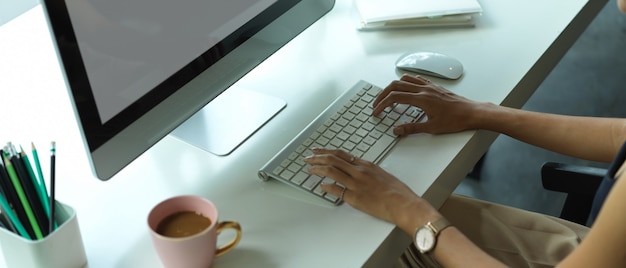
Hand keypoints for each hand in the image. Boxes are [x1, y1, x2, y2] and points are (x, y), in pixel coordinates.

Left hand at [304, 148, 439, 232]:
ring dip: (318, 169)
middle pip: (333, 160)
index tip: (318, 151)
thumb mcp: (383, 175)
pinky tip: (321, 187)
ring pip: (332, 171)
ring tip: (310, 169)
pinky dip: (326, 187)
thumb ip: (369, 173)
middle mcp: (360, 171)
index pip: (342, 154)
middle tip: (308, 158)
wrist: (404, 203)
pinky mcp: (355, 197)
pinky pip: (336, 190)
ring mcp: (356, 183)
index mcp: (366, 165)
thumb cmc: (398, 192)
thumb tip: (360, 173)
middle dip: (318, 158)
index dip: (327, 152)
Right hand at [372, 75, 481, 135]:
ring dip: (393, 86)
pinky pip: (417, 79)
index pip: (395, 98)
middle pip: (396, 85)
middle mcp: (424, 89)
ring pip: (405, 79)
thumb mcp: (432, 128)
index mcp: (421, 99)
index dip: (382, 104)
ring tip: (388, 96)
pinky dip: (407, 82)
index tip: (377, 111)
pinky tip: (407, 89)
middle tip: (377, 103)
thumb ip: (412, 128)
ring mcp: (429, 86)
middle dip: (383, 94)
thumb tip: (397, 130)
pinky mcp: (434, 87)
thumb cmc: (455, 120)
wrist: (472, 112)